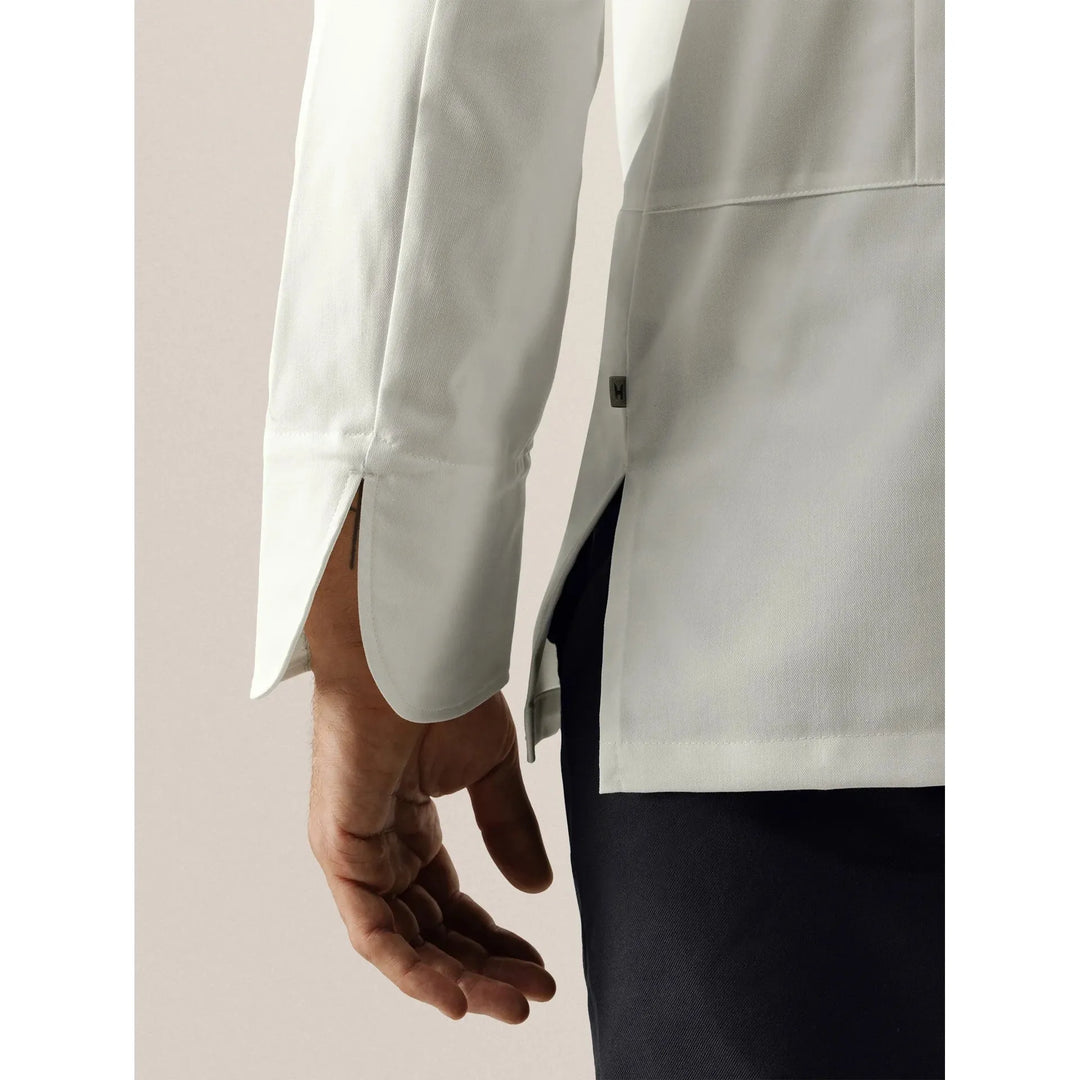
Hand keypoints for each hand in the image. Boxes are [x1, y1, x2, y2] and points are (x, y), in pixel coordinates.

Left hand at [303, 483, 554, 1022]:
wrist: (408, 649)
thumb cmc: (439, 689)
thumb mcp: (489, 770)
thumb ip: (508, 828)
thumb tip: (536, 887)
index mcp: (408, 827)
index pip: (449, 904)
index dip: (493, 940)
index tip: (537, 967)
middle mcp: (378, 848)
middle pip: (431, 931)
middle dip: (483, 968)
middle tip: (532, 995)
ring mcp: (356, 853)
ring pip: (404, 942)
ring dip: (457, 978)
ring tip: (510, 1003)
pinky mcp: (341, 851)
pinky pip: (373, 931)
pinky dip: (411, 970)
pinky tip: (454, 997)